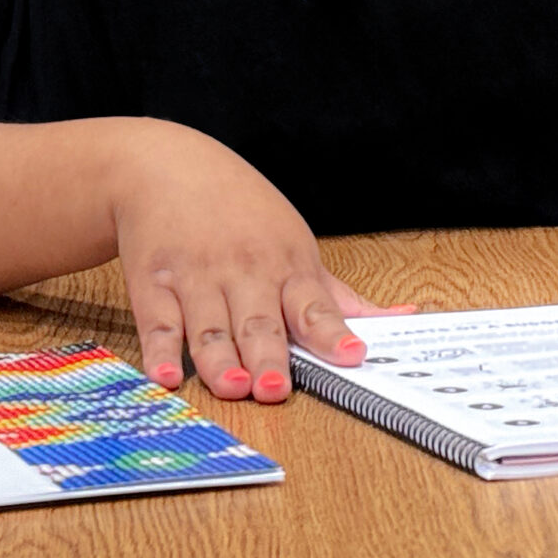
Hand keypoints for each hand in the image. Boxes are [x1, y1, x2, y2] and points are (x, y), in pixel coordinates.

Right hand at [109, 120, 410, 403]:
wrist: (168, 167)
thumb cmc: (243, 214)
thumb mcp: (295, 245)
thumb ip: (338, 297)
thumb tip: (404, 319)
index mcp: (288, 266)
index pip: (315, 306)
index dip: (332, 333)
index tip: (352, 355)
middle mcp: (244, 272)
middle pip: (260, 323)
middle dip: (269, 357)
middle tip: (275, 390)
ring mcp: (197, 278)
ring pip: (210, 330)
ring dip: (220, 362)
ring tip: (233, 388)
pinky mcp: (153, 284)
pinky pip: (158, 323)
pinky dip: (160, 351)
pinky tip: (165, 375)